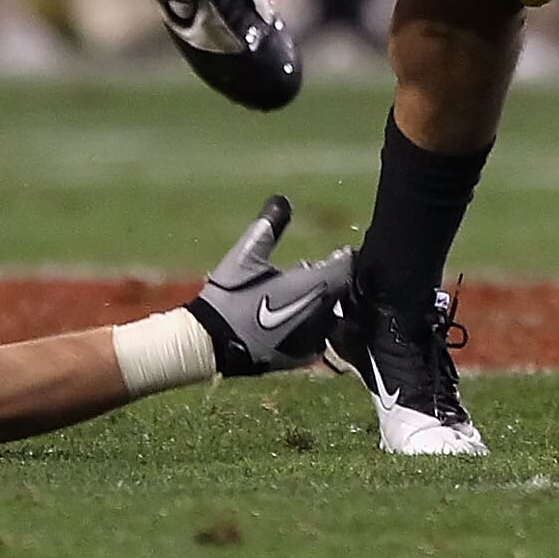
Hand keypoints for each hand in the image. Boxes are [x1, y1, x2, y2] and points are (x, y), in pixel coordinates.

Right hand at [185, 195, 353, 375]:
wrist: (211, 343)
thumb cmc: (230, 296)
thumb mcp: (246, 256)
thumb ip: (269, 227)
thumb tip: (281, 199)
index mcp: (316, 286)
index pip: (347, 267)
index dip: (342, 258)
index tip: (334, 253)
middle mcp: (323, 314)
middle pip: (343, 292)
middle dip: (331, 280)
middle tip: (309, 273)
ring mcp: (315, 339)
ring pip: (333, 315)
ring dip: (322, 303)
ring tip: (298, 297)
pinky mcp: (304, 357)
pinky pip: (319, 337)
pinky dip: (313, 325)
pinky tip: (293, 319)